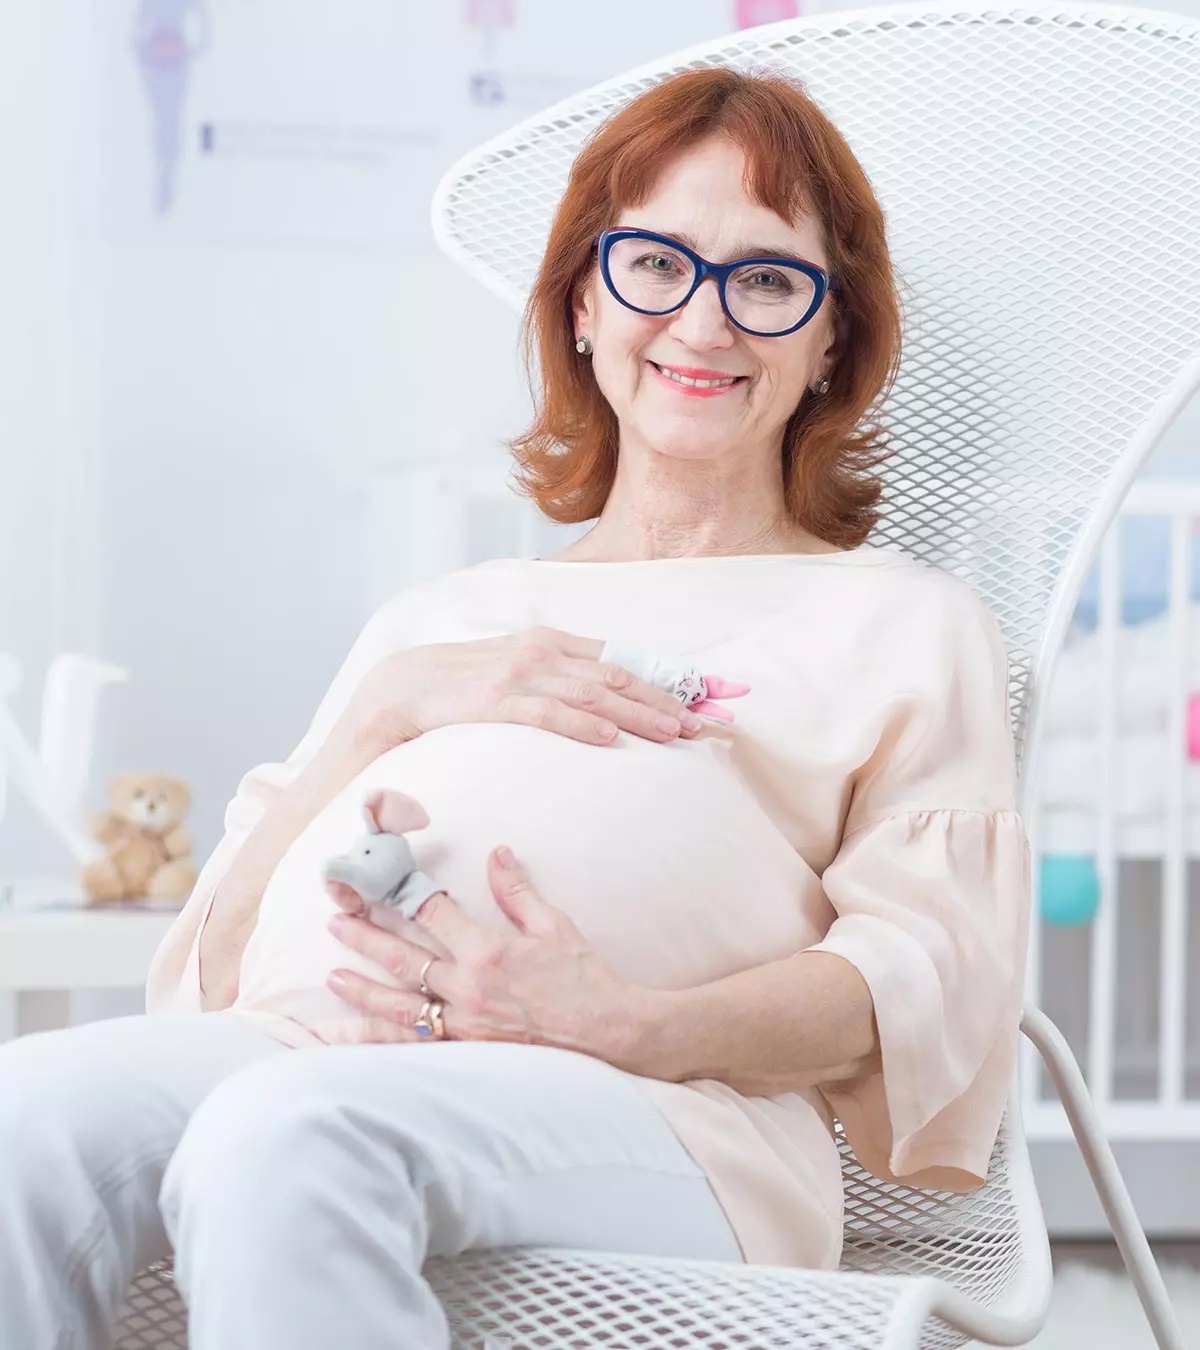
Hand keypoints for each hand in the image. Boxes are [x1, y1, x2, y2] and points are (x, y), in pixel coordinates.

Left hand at [323, 845, 659, 1071]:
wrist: (610, 1035)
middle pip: (403, 959)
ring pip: (399, 1009)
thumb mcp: (555, 925)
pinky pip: (415, 1048)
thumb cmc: (585, 979)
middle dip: (365, 938)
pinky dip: (383, 1043)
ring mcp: (464, 1026)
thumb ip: (518, 891)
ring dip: (362, 992)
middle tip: (335, 921)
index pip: (432, 914)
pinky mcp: (468, 1053)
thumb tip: (497, 852)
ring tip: (332, 979)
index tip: (378, 881)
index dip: (402, 894)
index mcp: (489, 952)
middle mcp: (469, 990)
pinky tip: (360, 1038)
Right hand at [348, 626, 704, 753]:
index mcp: (550, 643)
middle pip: (618, 675)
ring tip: (674, 732)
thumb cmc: (464, 688)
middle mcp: (540, 651)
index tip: (710, 695)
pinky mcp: (493, 699)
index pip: (622, 659)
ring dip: (638, 713)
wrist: (397, 690)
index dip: (669, 676)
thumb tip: (608, 704)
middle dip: (667, 698)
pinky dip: (581, 725)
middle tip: (706, 722)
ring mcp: (518, 674)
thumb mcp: (517, 674)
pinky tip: (610, 740)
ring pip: (592, 693)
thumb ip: (559, 681)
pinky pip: (546, 712)